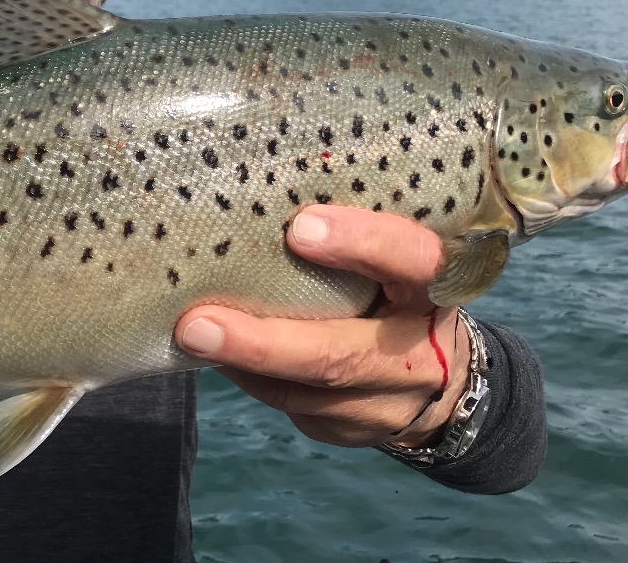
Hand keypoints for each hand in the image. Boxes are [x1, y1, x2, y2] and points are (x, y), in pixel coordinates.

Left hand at [175, 204, 468, 448]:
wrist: (438, 372)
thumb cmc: (391, 285)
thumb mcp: (392, 254)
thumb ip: (349, 232)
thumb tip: (256, 198)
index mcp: (433, 284)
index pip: (413, 258)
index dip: (361, 243)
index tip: (300, 227)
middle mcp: (422, 349)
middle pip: (340, 354)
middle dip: (262, 343)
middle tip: (196, 325)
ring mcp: (394, 401)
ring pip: (309, 392)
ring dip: (243, 365)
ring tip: (190, 337)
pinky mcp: (360, 430)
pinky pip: (297, 409)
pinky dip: (252, 380)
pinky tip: (220, 356)